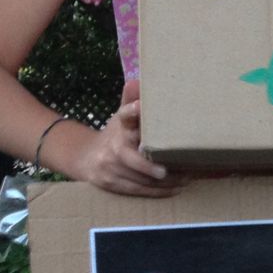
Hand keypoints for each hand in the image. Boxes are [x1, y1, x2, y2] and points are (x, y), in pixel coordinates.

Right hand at [70, 80, 183, 197]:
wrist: (85, 158)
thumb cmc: (115, 135)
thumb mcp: (121, 117)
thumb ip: (132, 101)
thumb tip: (140, 81)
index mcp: (120, 125)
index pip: (124, 115)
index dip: (131, 110)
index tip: (139, 107)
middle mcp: (113, 146)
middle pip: (134, 158)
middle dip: (153, 166)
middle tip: (180, 170)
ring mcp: (110, 166)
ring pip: (140, 178)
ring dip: (166, 182)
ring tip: (188, 179)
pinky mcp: (111, 183)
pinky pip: (137, 190)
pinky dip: (158, 191)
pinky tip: (175, 189)